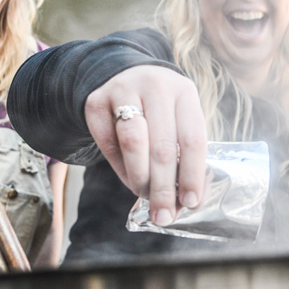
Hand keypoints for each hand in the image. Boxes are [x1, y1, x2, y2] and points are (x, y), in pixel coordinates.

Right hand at [83, 65, 206, 225]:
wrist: (122, 73)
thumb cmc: (159, 107)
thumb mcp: (178, 119)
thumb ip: (184, 154)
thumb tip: (187, 201)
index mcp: (184, 91)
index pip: (193, 138)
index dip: (192, 174)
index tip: (192, 202)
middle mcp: (155, 86)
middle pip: (163, 146)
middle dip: (164, 188)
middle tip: (164, 215)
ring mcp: (123, 90)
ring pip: (133, 143)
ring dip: (141, 178)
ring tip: (146, 196)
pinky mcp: (95, 101)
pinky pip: (108, 143)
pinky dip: (120, 168)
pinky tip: (130, 180)